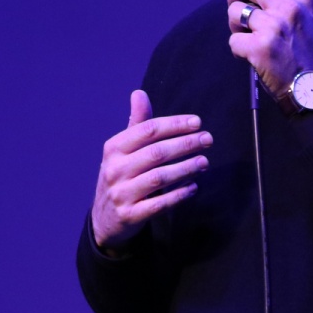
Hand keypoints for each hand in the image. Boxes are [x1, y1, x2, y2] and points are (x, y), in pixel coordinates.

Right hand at [91, 90, 212, 251]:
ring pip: (159, 178)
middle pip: (156, 152)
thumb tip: (139, 93)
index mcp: (114, 148)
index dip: (174, 124)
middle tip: (208, 140)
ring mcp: (121, 194)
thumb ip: (137, 124)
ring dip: (186, 169)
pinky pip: (159, 204)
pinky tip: (194, 187)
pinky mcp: (130, 216)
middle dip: (185, 144)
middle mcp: (115, 169)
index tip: (198, 122)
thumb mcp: (123, 150)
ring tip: (204, 163)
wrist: (105, 218)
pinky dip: (179, 195)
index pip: (148, 130)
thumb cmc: (121, 176)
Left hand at [224, 0, 312, 99]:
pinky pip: (233, 40)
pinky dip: (237, 49)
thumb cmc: (306, 51)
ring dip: (235, 24)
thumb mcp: (306, 15)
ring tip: (247, 36)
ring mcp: (274, 27)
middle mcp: (288, 7)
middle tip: (235, 6)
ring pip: (235, 11)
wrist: (312, 86)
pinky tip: (250, 54)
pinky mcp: (260, 47)